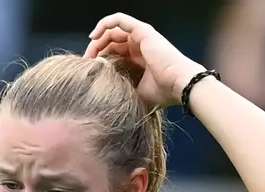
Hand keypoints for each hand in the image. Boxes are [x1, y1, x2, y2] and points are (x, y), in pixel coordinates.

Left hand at [84, 13, 203, 109]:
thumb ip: (121, 90)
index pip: (113, 53)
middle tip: (86, 62)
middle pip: (110, 41)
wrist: (179, 85)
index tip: (89, 70)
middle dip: (95, 50)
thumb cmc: (161, 93)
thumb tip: (102, 99)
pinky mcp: (142, 31)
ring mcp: (141, 37)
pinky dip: (105, 23)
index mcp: (138, 58)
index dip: (99, 59)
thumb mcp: (134, 93)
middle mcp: (139, 45)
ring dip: (97, 39)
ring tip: (89, 53)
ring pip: (112, 30)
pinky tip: (94, 36)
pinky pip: (120, 20)